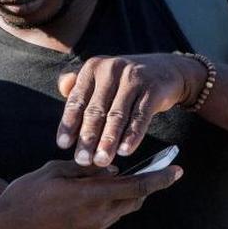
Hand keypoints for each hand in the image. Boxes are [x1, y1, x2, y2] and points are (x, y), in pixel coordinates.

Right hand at [0, 160, 181, 228]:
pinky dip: (104, 206)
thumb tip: (110, 170)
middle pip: (133, 202)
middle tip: (146, 171)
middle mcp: (97, 217)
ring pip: (118, 211)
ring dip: (121, 197)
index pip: (137, 187)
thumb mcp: (53, 171)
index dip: (160, 179)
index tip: (177, 170)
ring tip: (107, 182)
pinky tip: (86, 197)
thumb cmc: (25, 196)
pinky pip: (103, 220)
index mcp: (92, 196)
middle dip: (142, 187)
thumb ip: (85, 169)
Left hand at [57, 53, 206, 166]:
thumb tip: (62, 89)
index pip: (77, 99)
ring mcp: (133, 79)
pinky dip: (132, 135)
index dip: (69, 123)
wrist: (165, 70)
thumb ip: (80, 85)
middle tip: (81, 160)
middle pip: (96, 110)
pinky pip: (140, 116)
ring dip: (108, 141)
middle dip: (87, 138)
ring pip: (117, 115)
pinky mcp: (153, 90)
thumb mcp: (101, 77)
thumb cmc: (123, 81)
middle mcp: (111, 70)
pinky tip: (125, 151)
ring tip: (101, 161)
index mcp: (93, 67)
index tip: (63, 145)